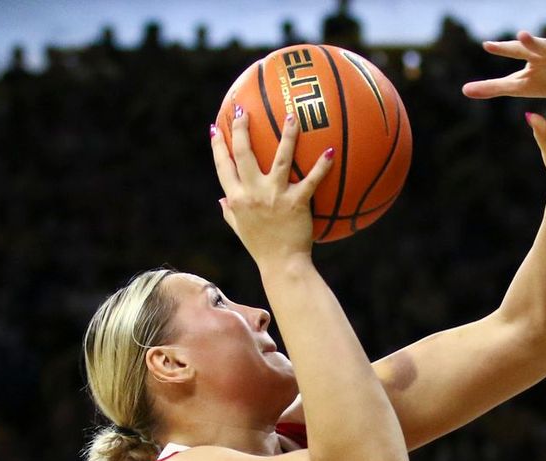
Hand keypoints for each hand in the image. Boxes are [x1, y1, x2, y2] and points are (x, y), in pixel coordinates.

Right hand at [210, 109, 334, 264]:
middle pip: (243, 154)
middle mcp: (253, 194)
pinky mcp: (296, 203)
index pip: (222, 167)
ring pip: (280, 159)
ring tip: (292, 117)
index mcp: (237, 199)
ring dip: (287, 136)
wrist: (282, 265)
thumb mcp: (240, 229)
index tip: (214, 128)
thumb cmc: (261, 248)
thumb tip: (221, 199)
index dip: (217, 146)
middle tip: (243, 110)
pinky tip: (331, 151)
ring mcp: (275, 197)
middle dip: (240, 129)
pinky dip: (322, 166)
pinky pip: (311, 180)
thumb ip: (230, 212)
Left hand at [462, 32, 545, 112]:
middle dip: (532, 42)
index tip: (486, 46)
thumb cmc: (545, 79)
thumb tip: (463, 90)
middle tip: (521, 35)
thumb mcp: (518, 86)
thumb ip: (492, 87)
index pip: (514, 52)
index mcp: (532, 57)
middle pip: (540, 47)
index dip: (502, 49)